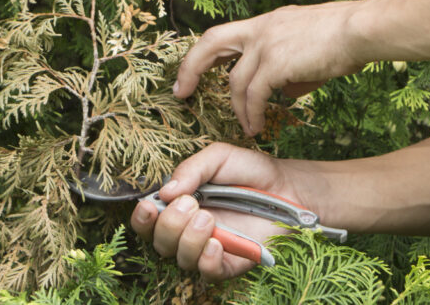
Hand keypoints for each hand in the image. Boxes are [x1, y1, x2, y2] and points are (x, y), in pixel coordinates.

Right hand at [131, 143, 311, 280]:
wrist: (287, 186)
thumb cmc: (250, 171)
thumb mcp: (219, 157)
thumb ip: (191, 169)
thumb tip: (164, 192)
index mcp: (179, 205)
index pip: (148, 221)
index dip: (142, 218)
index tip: (150, 206)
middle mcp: (189, 230)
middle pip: (160, 242)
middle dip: (169, 225)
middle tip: (191, 205)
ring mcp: (210, 248)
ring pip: (181, 258)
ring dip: (188, 240)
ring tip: (208, 219)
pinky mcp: (231, 262)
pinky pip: (209, 272)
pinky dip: (207, 261)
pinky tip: (217, 243)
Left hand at [173, 1, 364, 135]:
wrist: (361, 30)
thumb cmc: (343, 39)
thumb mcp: (306, 48)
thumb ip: (288, 68)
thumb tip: (283, 90)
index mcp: (266, 23)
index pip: (223, 35)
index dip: (203, 55)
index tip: (191, 74)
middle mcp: (260, 29)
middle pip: (210, 44)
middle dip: (191, 69)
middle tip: (182, 93)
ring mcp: (266, 43)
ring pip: (235, 82)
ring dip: (238, 110)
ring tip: (248, 128)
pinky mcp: (276, 62)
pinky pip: (255, 95)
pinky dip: (253, 114)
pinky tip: (258, 126)